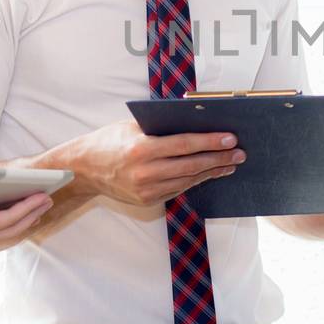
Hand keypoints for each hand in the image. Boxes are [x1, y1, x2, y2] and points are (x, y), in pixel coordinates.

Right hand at [59, 119, 244, 205]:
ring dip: (212, 172)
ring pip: (188, 180)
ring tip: (230, 164)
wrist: (82, 170)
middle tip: (240, 153)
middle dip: (219, 159)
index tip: (231, 138)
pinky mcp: (147, 201)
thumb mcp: (132, 127)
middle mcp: (145, 172)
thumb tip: (196, 122)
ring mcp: (147, 190)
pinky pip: (178, 189)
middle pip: (192, 165)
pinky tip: (209, 173)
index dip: (211, 142)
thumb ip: (161, 127)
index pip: (185, 145)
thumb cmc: (109, 141)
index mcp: (142, 149)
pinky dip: (195, 180)